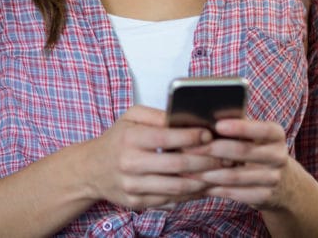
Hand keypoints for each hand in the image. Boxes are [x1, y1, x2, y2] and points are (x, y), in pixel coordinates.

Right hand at [83, 105, 222, 209]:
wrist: (91, 169)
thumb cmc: (117, 140)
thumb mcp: (130, 117)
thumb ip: (157, 115)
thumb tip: (186, 117)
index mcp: (130, 138)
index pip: (166, 137)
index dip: (192, 137)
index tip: (210, 134)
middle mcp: (130, 163)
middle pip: (177, 165)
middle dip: (206, 161)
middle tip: (226, 156)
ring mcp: (133, 186)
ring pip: (177, 187)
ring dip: (203, 181)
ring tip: (220, 173)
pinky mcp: (137, 202)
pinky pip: (170, 200)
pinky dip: (190, 194)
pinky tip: (203, 186)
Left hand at [186, 118, 292, 210]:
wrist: (283, 182)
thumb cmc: (256, 148)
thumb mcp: (254, 135)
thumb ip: (235, 125)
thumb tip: (203, 117)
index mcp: (276, 135)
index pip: (261, 129)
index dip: (239, 127)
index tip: (217, 125)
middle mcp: (278, 156)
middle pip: (243, 151)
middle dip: (212, 149)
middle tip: (188, 148)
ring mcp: (273, 178)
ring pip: (235, 176)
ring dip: (208, 172)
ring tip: (187, 169)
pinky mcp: (264, 197)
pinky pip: (235, 193)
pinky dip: (215, 188)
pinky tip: (199, 184)